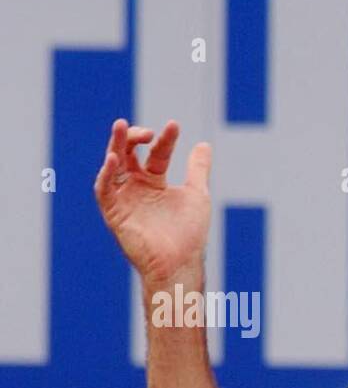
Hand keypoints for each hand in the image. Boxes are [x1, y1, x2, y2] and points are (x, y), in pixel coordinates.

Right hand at [94, 119, 211, 282]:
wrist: (180, 262)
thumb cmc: (189, 233)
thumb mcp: (196, 194)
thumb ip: (197, 169)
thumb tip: (204, 144)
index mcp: (154, 183)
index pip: (156, 154)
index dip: (165, 140)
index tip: (174, 125)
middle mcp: (136, 187)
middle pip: (128, 154)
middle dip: (133, 138)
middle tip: (145, 130)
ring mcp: (124, 198)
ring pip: (113, 165)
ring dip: (115, 146)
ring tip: (121, 127)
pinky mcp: (113, 212)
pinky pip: (104, 189)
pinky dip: (107, 173)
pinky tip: (114, 158)